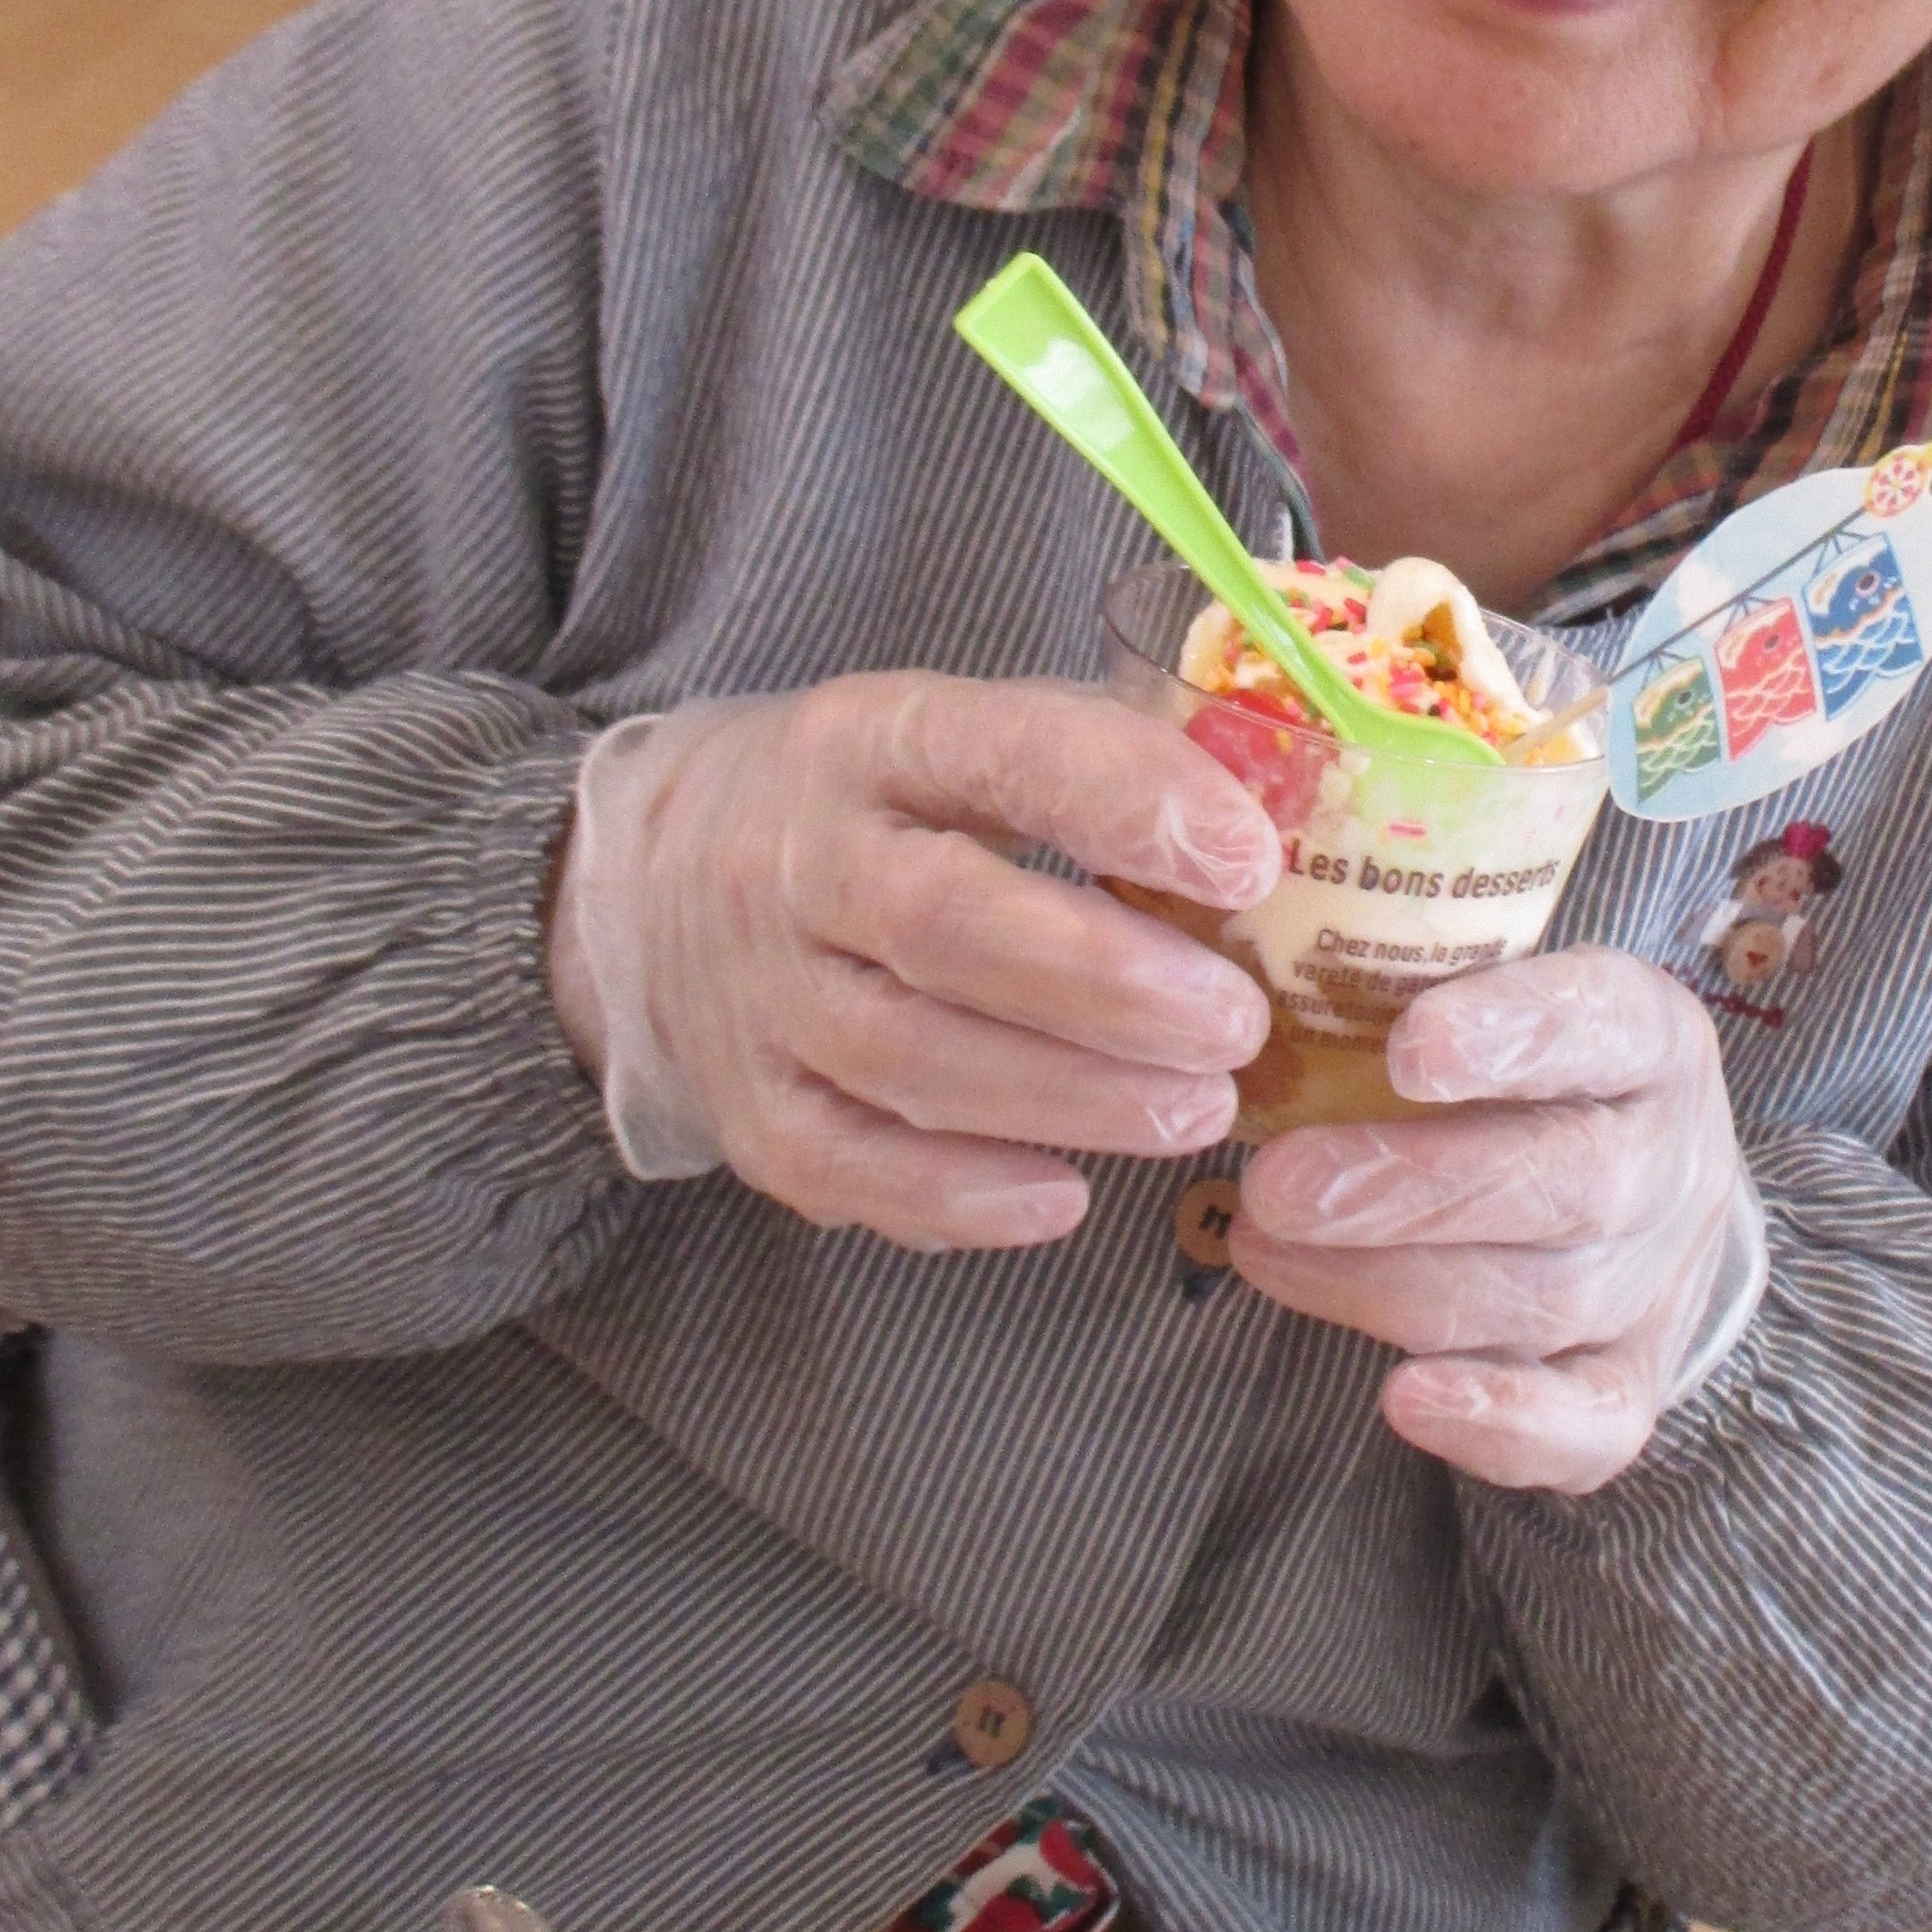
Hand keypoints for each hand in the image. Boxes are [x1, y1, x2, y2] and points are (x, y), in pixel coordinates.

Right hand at [549, 676, 1278, 1245]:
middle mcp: (796, 861)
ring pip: (908, 1059)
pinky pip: (848, 1167)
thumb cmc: (866, 807)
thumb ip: (1095, 761)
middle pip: (947, 924)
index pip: (999, 749)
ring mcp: (758, 994)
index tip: (1249, 856)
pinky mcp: (745, 1108)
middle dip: (1110, 984)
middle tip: (1238, 1025)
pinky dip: (960, 1196)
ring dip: (1068, 1098)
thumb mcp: (953, 733)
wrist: (643, 882)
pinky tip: (1067, 1198)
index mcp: (870, 738)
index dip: (1129, 800)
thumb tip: (1288, 805)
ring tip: (1198, 1112)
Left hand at [1230, 950, 1766, 1494]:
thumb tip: (1249, 986)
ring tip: (1263, 1251)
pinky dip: (1498, 1421)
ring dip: (1388, 1286)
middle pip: (1566, 1182)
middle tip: (1278, 1185)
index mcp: (1649, 1037)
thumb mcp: (1504, 1001)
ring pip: (1543, 1300)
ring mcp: (1658, 1283)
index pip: (1599, 1022)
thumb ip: (1414, 990)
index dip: (1513, 1033)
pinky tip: (1405, 1400)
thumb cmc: (1531, 1076)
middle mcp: (1670, 1160)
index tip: (1408, 1049)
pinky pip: (1586, 1422)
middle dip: (1410, 1187)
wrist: (1648, 1193)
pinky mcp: (1633, 1382)